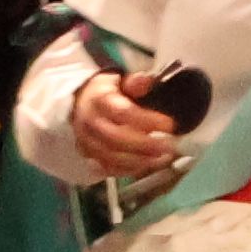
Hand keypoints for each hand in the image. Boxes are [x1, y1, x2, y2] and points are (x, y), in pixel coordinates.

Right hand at [72, 69, 185, 183]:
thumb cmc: (108, 94)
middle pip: (115, 138)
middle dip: (146, 145)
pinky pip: (107, 168)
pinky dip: (128, 170)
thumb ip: (135, 83)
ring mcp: (86, 141)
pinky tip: (147, 165)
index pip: (122, 113)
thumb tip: (145, 81)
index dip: (148, 120)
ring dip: (140, 160)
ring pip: (111, 156)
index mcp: (98, 100)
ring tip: (163, 157)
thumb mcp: (120, 81)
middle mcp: (88, 122)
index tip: (170, 125)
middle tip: (170, 146)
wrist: (80, 105)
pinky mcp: (88, 156)